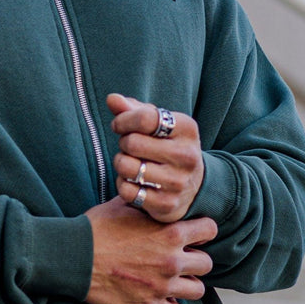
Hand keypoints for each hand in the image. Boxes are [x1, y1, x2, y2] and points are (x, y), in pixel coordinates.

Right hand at [84, 197, 215, 303]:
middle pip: (207, 264)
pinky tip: (160, 299)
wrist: (73, 258)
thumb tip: (153, 193)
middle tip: (178, 260)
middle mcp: (172, 260)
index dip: (201, 231)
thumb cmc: (96, 229)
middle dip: (194, 260)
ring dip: (186, 285)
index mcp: (170, 233)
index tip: (191, 235)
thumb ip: (146, 203)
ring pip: (197, 291)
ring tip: (171, 281)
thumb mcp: (123, 206)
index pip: (209, 230)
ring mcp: (162, 286)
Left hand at [107, 93, 204, 223]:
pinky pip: (127, 191)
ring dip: (120, 163)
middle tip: (128, 147)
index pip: (145, 117)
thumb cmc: (167, 145)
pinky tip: (133, 182)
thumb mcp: (157, 124)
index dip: (124, 120)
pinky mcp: (166, 204)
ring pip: (126, 167)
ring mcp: (178, 182)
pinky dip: (123, 185)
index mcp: (187, 129)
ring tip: (129, 163)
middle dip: (123, 143)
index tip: (119, 125)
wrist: (193, 186)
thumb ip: (133, 109)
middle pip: (132, 142)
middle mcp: (187, 155)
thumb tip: (111, 99)